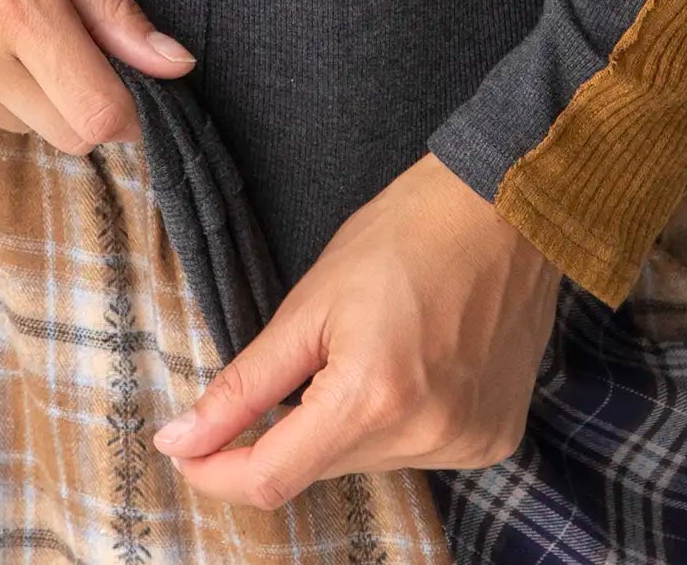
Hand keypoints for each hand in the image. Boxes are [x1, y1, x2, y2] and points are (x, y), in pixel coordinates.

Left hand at [149, 152, 560, 503]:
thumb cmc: (403, 234)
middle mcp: (425, 437)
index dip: (217, 471)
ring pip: (368, 463)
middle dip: (289, 430)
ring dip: (344, 426)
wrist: (504, 208)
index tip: (184, 450)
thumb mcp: (310, 301)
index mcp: (371, 400)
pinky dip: (395, 423)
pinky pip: (418, 452)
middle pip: (320, 469)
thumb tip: (183, 439)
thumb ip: (245, 384)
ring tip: (368, 348)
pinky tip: (408, 365)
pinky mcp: (495, 440)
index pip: (271, 478)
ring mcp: (467, 444)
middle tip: (300, 360)